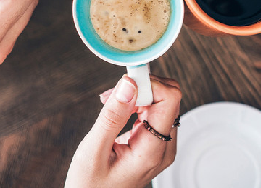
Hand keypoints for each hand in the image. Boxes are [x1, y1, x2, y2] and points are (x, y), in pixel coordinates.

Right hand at [66, 75, 180, 187]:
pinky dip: (136, 104)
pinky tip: (117, 110)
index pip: (170, 99)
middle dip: (141, 87)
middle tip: (113, 95)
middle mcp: (164, 147)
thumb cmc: (91, 186)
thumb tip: (129, 84)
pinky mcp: (155, 143)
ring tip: (110, 103)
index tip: (124, 83)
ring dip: (137, 94)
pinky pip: (154, 112)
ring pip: (162, 101)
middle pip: (169, 97)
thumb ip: (113, 116)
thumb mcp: (94, 150)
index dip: (148, 84)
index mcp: (153, 150)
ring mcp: (162, 146)